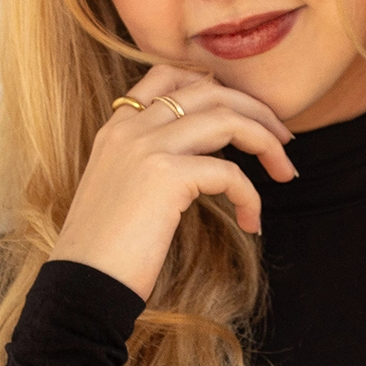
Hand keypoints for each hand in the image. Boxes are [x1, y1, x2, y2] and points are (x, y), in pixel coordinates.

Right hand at [48, 64, 296, 299]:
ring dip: (266, 143)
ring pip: (226, 119)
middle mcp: (131, 127)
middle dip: (255, 110)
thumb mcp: (123, 188)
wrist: (80, 289)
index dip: (215, 86)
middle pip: (209, 91)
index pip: (168, 76)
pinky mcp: (165, 176)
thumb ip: (153, 159)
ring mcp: (146, 147)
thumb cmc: (107, 250)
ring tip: (285, 171)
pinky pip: (229, 173)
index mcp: (118, 127)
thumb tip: (204, 156)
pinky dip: (250, 196)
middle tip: (283, 139)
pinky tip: (253, 221)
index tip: (244, 112)